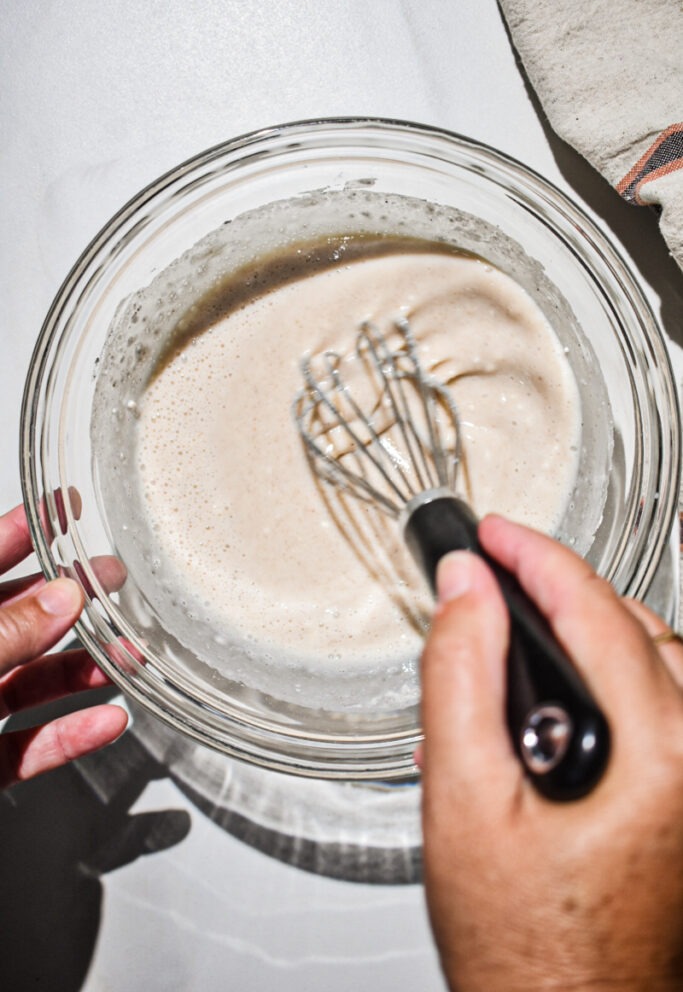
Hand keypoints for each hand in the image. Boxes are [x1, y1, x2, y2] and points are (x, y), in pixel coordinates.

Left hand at [0, 502, 127, 786]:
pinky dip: (68, 736)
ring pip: (27, 684)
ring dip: (80, 672)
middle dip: (70, 603)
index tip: (65, 509)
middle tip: (113, 584)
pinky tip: (103, 722)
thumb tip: (60, 596)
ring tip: (127, 658)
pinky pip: (27, 745)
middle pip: (14, 621)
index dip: (23, 530)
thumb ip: (3, 634)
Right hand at [419, 515, 682, 991]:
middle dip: (561, 587)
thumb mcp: (464, 800)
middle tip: (500, 571)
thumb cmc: (527, 946)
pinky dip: (609, 676)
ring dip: (588, 628)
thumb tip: (466, 591)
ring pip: (656, 661)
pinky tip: (557, 692)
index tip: (493, 534)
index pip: (594, 610)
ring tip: (520, 622)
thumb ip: (460, 678)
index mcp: (658, 755)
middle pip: (635, 626)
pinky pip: (662, 707)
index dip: (533, 557)